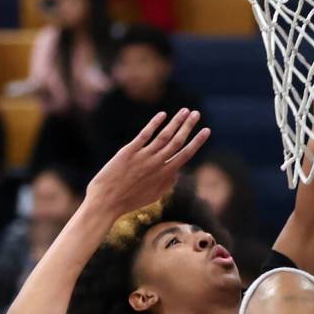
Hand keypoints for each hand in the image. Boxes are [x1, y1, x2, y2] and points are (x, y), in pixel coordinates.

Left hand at [87, 109, 209, 220]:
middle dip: (188, 126)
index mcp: (165, 174)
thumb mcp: (153, 196)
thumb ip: (167, 184)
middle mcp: (157, 164)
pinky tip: (162, 115)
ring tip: (184, 110)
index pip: (186, 154)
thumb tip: (176, 172)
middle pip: (177, 141)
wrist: (106, 202)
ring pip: (164, 135)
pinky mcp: (128, 152)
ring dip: (176, 122)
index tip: (207, 130)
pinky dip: (154, 124)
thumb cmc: (129, 201)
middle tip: (196, 113)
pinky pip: (145, 134)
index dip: (197, 141)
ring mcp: (143, 157)